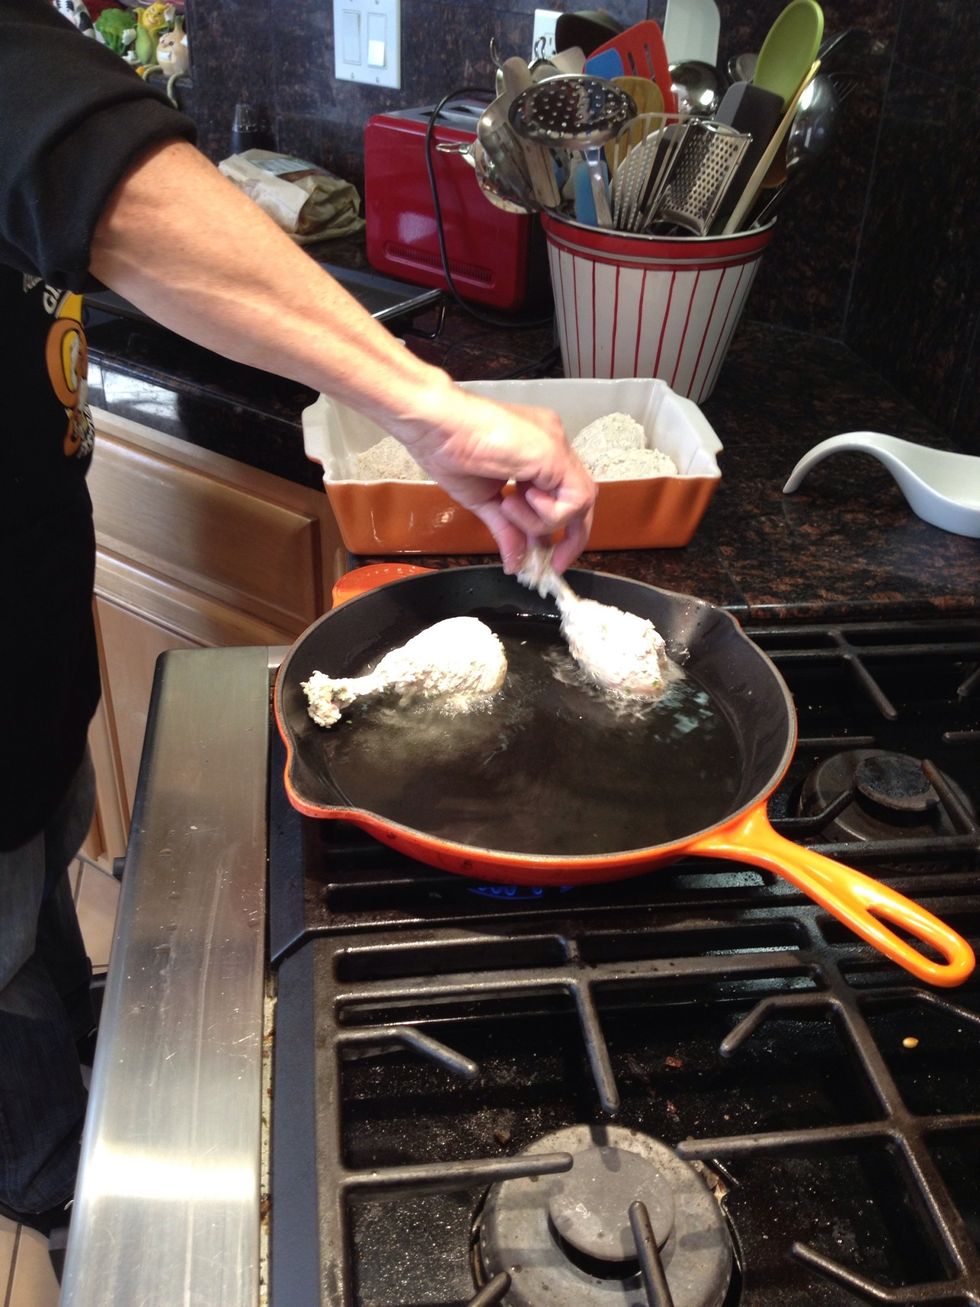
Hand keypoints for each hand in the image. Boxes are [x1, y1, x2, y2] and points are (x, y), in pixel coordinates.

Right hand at [400, 391, 595, 573]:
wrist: (435, 426)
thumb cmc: (447, 450)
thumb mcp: (483, 502)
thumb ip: (506, 530)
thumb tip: (515, 561)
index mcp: (537, 454)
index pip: (563, 497)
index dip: (558, 530)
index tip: (548, 557)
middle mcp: (553, 446)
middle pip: (581, 500)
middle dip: (569, 538)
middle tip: (552, 563)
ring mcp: (556, 446)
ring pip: (580, 502)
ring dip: (543, 522)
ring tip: (506, 505)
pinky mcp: (555, 453)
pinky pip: (575, 498)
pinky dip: (547, 513)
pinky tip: (514, 498)